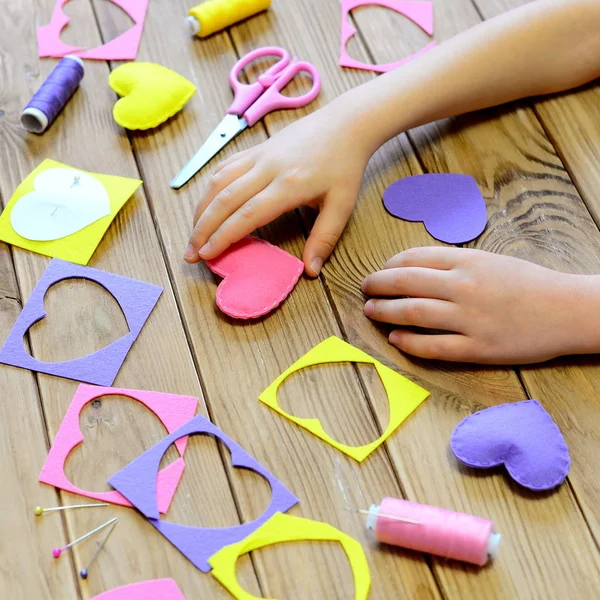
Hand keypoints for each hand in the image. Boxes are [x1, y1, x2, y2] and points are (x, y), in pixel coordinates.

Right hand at [184, 99, 369, 276]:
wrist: (345, 123)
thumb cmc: (345, 167)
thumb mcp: (342, 206)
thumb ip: (324, 239)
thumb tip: (310, 271)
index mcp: (288, 185)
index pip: (247, 214)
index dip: (223, 236)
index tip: (207, 255)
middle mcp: (267, 168)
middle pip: (225, 200)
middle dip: (202, 229)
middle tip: (189, 254)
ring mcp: (258, 155)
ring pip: (218, 182)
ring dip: (201, 209)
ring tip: (192, 234)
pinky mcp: (255, 148)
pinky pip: (225, 168)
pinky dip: (210, 188)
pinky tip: (206, 205)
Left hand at [362, 247, 599, 363]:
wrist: (568, 310)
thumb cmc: (529, 283)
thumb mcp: (491, 261)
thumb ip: (455, 263)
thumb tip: (415, 268)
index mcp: (468, 261)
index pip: (414, 258)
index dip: (389, 265)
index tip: (381, 271)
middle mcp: (464, 286)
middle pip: (405, 283)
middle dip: (378, 285)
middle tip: (365, 289)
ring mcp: (469, 318)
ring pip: (412, 313)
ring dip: (385, 311)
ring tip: (371, 310)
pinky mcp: (477, 348)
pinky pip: (432, 346)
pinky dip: (408, 341)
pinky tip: (395, 337)